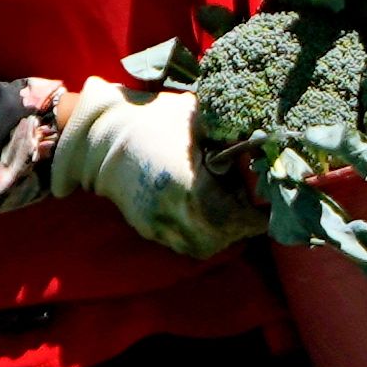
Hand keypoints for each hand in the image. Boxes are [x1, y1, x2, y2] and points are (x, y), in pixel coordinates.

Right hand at [50, 81, 265, 259]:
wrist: (100, 135)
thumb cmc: (154, 120)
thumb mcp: (198, 119)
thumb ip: (230, 136)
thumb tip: (264, 143)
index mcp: (191, 189)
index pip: (239, 220)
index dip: (257, 216)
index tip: (266, 205)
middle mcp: (174, 214)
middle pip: (222, 239)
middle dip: (239, 226)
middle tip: (247, 206)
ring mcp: (157, 225)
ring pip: (201, 247)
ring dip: (219, 234)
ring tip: (224, 207)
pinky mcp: (146, 227)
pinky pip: (181, 242)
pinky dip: (198, 233)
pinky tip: (200, 208)